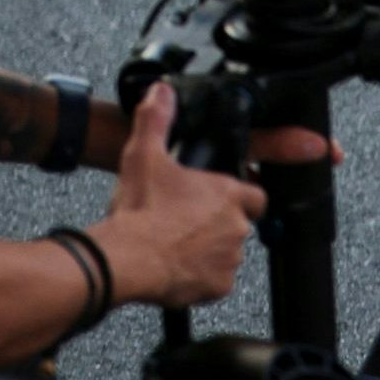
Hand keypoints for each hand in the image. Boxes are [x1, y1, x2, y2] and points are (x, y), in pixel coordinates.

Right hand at [89, 85, 263, 311]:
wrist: (125, 259)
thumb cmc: (139, 212)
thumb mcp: (144, 155)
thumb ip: (155, 120)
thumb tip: (160, 92)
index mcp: (229, 194)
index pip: (253, 194)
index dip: (236, 196)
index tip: (214, 199)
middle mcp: (237, 226)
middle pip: (236, 224)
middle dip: (215, 224)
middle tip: (183, 224)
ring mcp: (230, 258)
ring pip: (225, 253)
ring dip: (206, 250)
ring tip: (173, 244)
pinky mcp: (218, 286)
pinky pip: (214, 283)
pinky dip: (199, 278)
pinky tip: (174, 267)